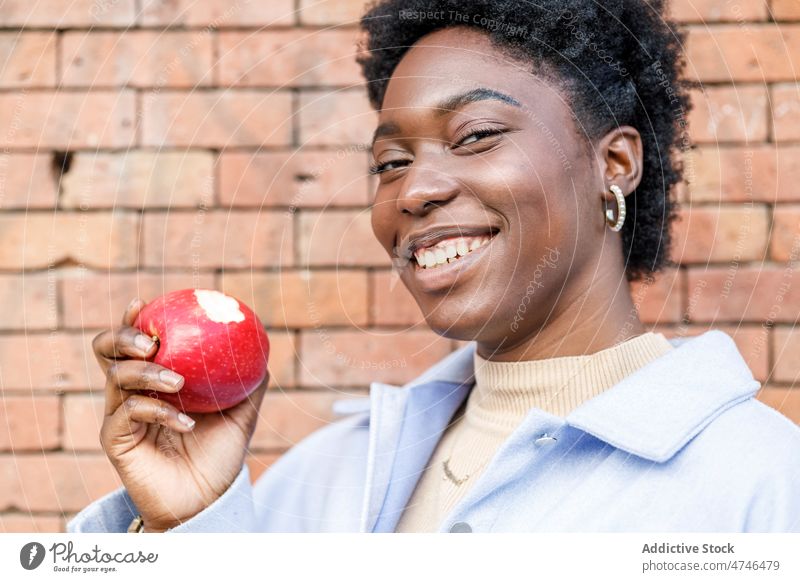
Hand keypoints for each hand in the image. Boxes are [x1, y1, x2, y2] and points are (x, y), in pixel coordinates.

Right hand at [92, 298, 267, 531]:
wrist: (205, 500)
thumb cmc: (218, 456)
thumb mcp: (240, 416)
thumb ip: (248, 385)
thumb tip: (264, 352)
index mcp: (154, 381)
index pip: (135, 343)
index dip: (132, 319)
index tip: (145, 302)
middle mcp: (131, 393)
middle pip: (108, 351)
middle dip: (123, 336)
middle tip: (153, 341)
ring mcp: (119, 416)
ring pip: (116, 377)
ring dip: (148, 373)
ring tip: (178, 382)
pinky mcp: (115, 440)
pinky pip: (128, 414)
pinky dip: (158, 411)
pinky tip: (186, 422)